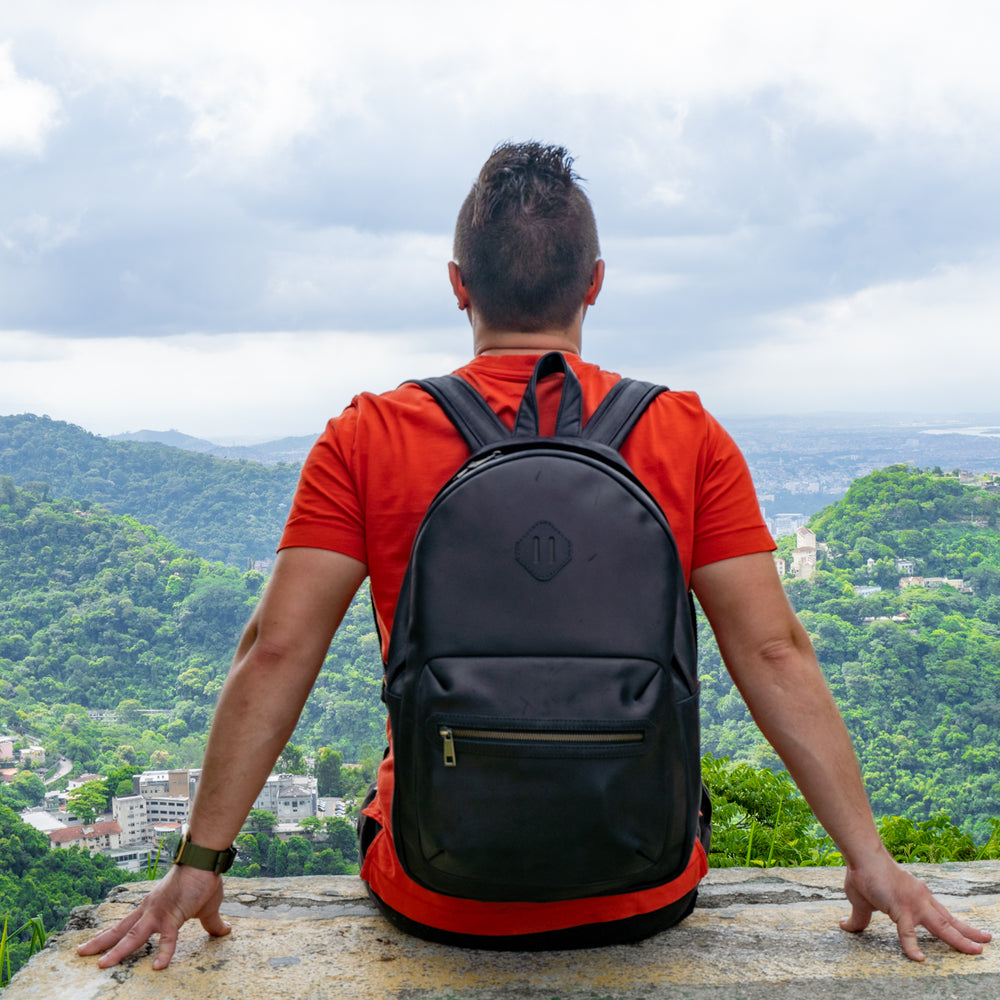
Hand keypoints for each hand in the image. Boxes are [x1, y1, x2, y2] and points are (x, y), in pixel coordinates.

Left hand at [76, 863, 231, 969]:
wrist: (205, 860)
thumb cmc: (204, 880)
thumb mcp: (205, 907)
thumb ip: (210, 923)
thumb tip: (224, 931)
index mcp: (153, 907)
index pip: (126, 923)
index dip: (110, 934)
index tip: (95, 942)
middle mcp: (150, 909)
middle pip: (120, 929)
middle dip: (100, 942)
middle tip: (79, 952)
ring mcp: (158, 913)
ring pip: (133, 936)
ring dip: (116, 951)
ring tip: (101, 965)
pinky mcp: (173, 916)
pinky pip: (168, 939)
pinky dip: (163, 952)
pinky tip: (158, 967)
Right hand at [840, 848, 991, 960]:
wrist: (861, 854)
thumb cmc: (862, 874)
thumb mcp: (862, 902)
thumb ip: (859, 918)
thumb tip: (844, 926)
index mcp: (916, 896)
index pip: (940, 913)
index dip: (954, 924)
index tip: (966, 931)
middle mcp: (920, 899)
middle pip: (949, 920)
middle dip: (968, 932)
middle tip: (985, 941)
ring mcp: (913, 904)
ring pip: (942, 926)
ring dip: (960, 939)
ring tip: (975, 950)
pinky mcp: (900, 909)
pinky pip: (907, 932)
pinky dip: (912, 946)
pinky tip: (919, 959)